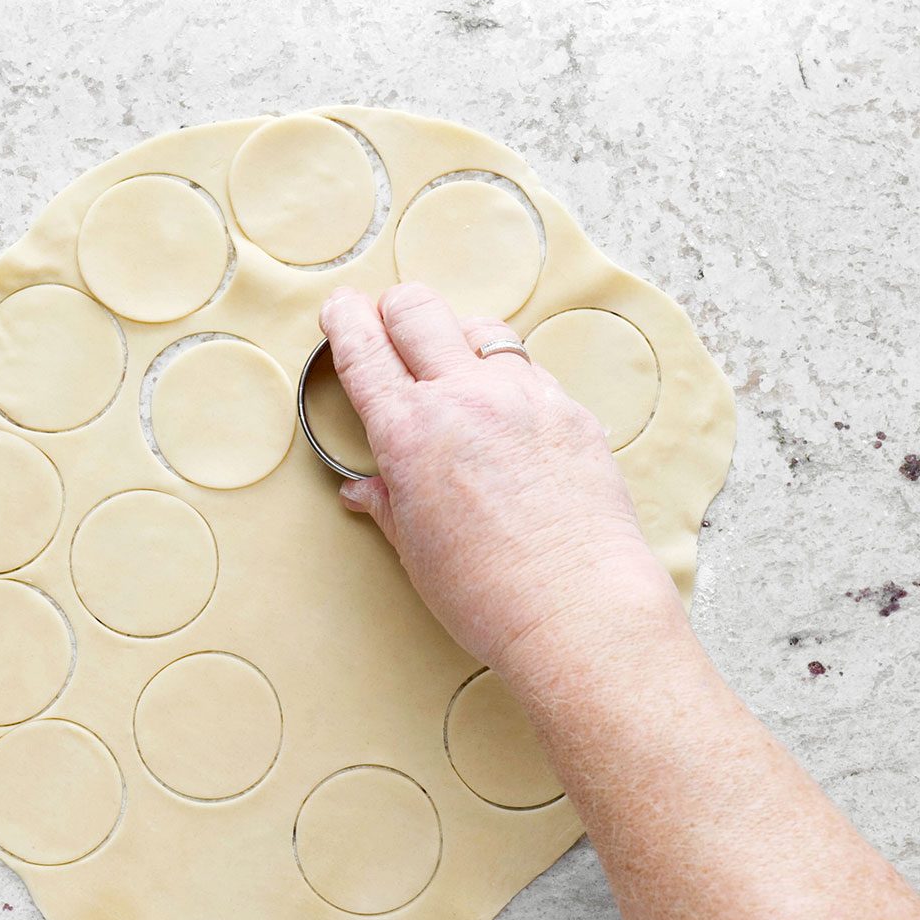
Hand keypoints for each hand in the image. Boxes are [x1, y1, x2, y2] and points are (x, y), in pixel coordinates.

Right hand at [318, 283, 677, 671]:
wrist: (578, 611)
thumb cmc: (490, 595)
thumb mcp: (417, 550)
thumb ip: (389, 504)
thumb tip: (366, 490)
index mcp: (410, 433)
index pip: (363, 349)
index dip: (344, 319)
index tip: (340, 309)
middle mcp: (465, 399)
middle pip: (418, 308)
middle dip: (395, 309)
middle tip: (390, 326)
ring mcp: (524, 397)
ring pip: (480, 329)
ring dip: (456, 340)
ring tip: (455, 373)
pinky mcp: (570, 411)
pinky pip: (530, 370)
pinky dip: (508, 380)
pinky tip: (507, 416)